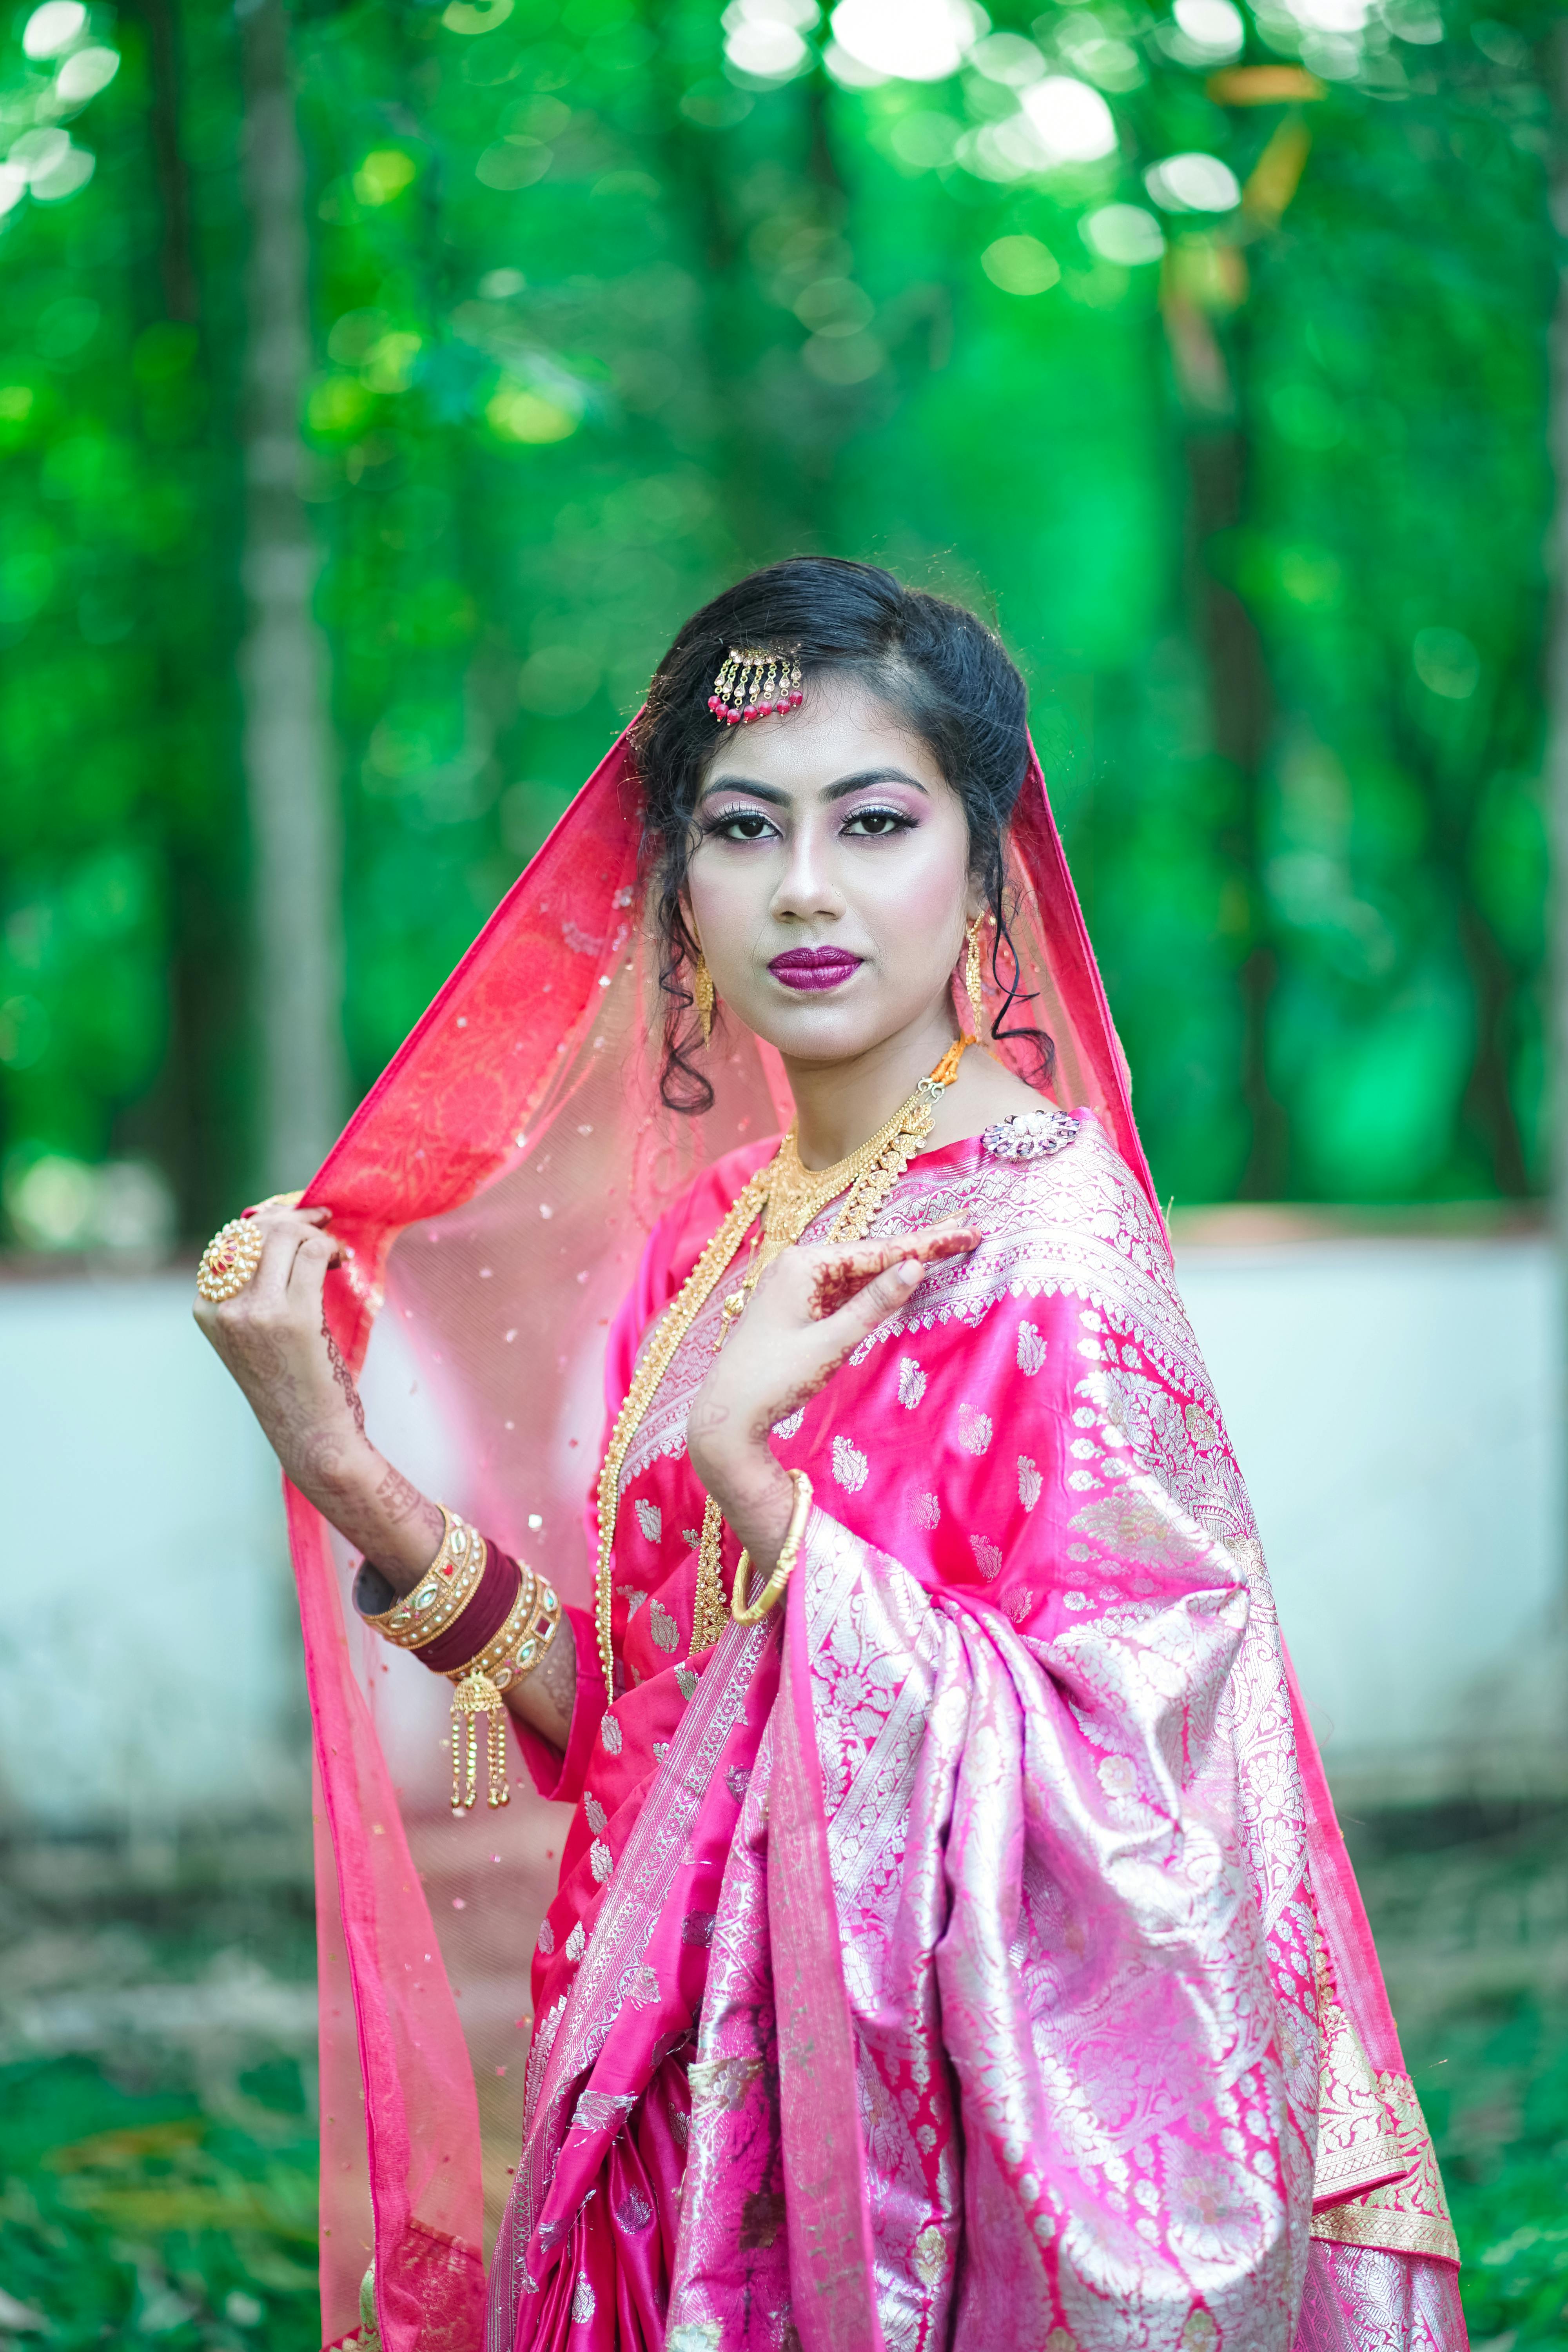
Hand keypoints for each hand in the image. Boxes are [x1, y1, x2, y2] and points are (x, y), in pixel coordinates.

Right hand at [193, 1201, 441, 1584]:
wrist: (311, 1435)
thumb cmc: (292, 1385)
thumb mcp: (255, 1335)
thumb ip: (254, 1289)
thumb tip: (276, 1229)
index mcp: (206, 1309)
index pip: (229, 1240)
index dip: (266, 1219)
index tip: (296, 1217)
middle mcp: (223, 1308)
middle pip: (255, 1230)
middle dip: (293, 1216)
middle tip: (323, 1220)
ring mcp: (254, 1311)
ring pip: (285, 1236)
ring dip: (315, 1232)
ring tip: (333, 1250)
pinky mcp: (291, 1315)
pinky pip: (310, 1253)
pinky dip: (330, 1248)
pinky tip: (341, 1263)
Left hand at [686, 1222, 980, 1572]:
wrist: (724, 1415)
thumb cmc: (773, 1379)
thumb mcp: (832, 1343)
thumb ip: (874, 1305)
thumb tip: (914, 1267)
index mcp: (803, 1264)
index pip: (878, 1250)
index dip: (927, 1243)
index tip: (967, 1231)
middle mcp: (796, 1265)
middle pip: (870, 1256)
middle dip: (918, 1249)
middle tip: (966, 1235)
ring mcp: (793, 1285)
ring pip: (857, 1275)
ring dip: (897, 1270)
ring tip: (945, 1250)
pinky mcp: (794, 1307)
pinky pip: (841, 1293)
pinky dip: (871, 1292)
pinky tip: (900, 1284)